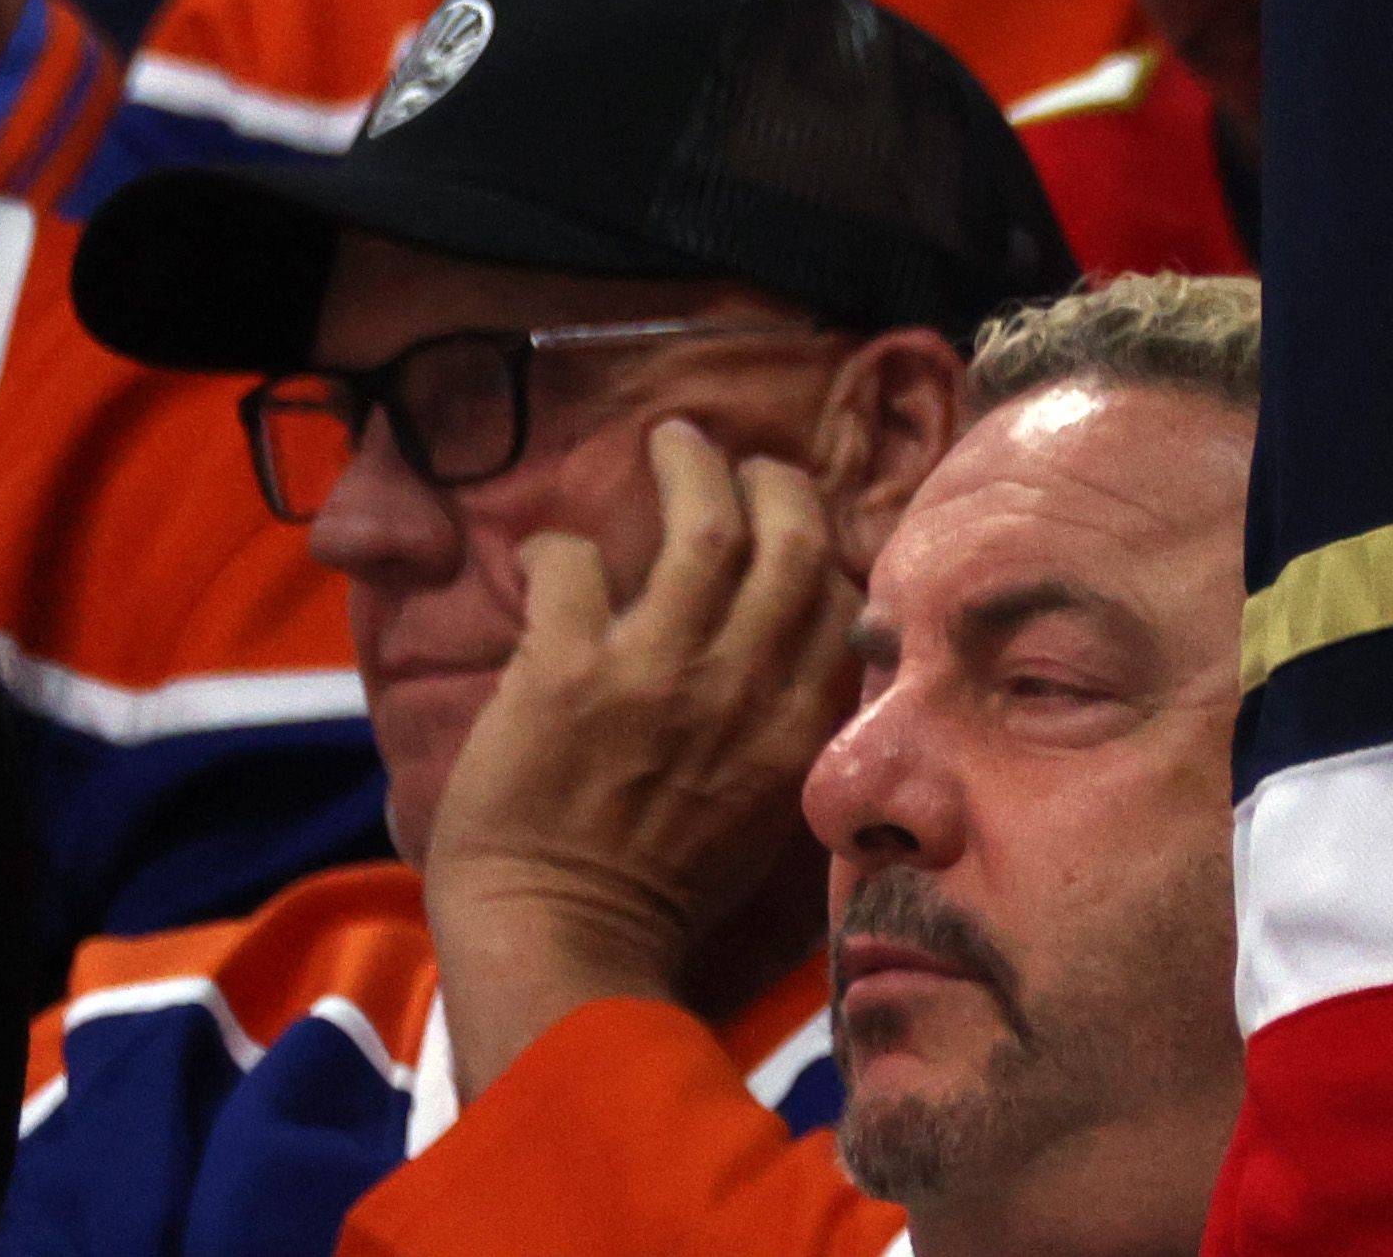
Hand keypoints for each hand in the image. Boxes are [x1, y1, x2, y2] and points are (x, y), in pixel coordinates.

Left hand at [417, 418, 855, 1093]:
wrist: (564, 948)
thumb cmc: (665, 897)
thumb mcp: (770, 811)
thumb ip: (788, 728)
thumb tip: (790, 655)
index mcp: (800, 722)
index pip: (840, 593)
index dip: (819, 541)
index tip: (793, 523)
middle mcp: (744, 683)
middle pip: (787, 534)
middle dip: (770, 480)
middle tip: (743, 463)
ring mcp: (657, 672)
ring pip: (700, 523)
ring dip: (688, 469)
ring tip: (672, 444)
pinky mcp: (566, 673)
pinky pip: (573, 565)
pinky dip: (560, 547)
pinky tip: (552, 553)